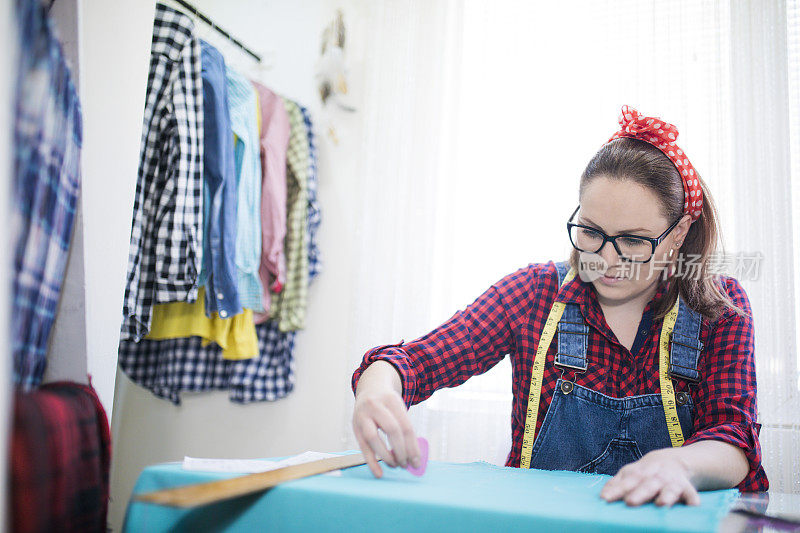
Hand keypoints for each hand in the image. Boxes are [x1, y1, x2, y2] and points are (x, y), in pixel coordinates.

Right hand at [352, 363, 421, 477]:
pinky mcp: (355, 426)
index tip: (416, 462)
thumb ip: (405, 430)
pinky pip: (362, 446)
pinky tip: (378, 473)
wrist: (370, 388)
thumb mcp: (399, 409)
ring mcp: (362, 415)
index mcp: (392, 400)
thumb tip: (413, 458)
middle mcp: (376, 405)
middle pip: (391, 430)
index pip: (405, 426)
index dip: (412, 447)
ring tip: (395, 465)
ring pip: (373, 438)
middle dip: (401, 451)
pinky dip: (371, 461)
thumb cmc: (389, 405)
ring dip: (386, 456)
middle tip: (406, 465)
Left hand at [599, 447, 700, 506]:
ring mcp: (671, 480)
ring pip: (668, 487)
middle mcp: (655, 475)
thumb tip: (602, 496)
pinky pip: (691, 492)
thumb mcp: (631, 473)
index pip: (626, 480)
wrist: (676, 461)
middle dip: (639, 493)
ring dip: (666, 495)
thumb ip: (617, 483)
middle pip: (646, 483)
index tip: (605, 498)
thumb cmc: (647, 472)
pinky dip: (692, 498)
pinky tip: (693, 505)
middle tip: (630, 502)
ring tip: (662, 504)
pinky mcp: (686, 487)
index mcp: (639, 472)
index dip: (616, 489)